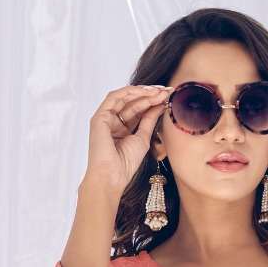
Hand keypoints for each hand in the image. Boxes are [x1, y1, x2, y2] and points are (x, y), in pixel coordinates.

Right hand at [84, 83, 169, 197]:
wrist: (112, 176)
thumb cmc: (125, 164)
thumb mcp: (143, 138)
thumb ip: (149, 120)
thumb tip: (160, 104)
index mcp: (122, 129)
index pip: (138, 110)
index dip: (153, 102)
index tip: (168, 97)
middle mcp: (112, 121)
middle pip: (132, 102)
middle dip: (150, 95)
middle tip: (166, 90)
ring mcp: (105, 118)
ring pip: (124, 98)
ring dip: (142, 92)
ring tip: (159, 91)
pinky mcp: (99, 117)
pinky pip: (115, 98)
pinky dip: (130, 92)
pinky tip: (145, 92)